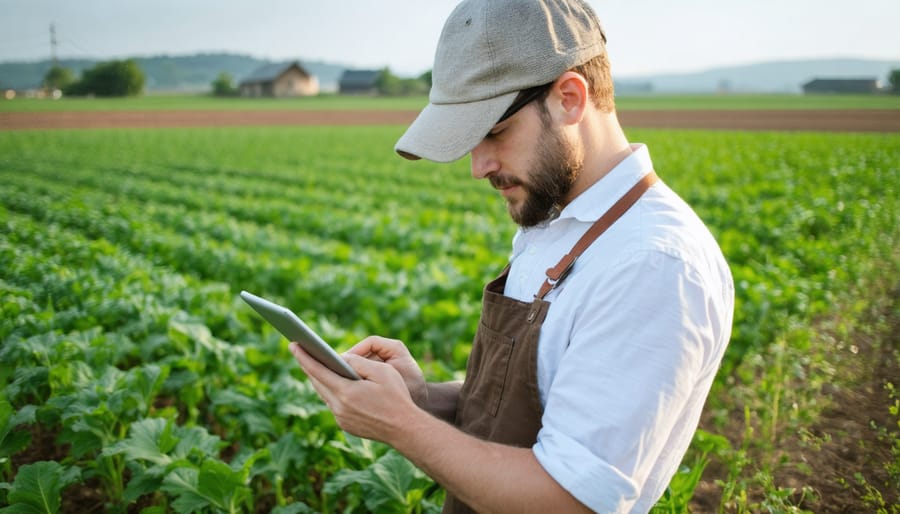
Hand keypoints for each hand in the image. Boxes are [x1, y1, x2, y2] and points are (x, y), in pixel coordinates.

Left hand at [289, 341, 419, 443]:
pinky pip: (333, 404)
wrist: (405, 429)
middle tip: (301, 351)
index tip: (293, 344)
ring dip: (319, 379)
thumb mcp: (382, 371)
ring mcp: (341, 418)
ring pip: (324, 394)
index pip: (318, 371)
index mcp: (346, 392)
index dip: (304, 357)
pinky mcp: (346, 425)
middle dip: (308, 366)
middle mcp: (339, 407)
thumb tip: (341, 358)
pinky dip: (330, 391)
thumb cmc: (397, 397)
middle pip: (317, 383)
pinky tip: (331, 383)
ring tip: (314, 365)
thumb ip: (358, 362)